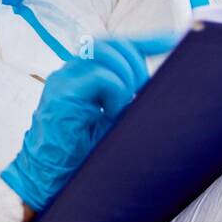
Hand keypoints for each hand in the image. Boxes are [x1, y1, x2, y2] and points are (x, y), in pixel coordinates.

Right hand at [1, 34, 176, 212]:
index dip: (147, 41)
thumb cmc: (81, 154)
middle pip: (114, 43)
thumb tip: (157, 82)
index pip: (117, 45)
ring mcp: (63, 79)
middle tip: (141, 91)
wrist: (48, 182)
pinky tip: (112, 113)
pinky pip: (101, 77)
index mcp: (82, 74)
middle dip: (137, 62)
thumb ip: (128, 95)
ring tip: (125, 103)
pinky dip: (117, 92)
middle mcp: (71, 71)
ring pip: (106, 51)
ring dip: (127, 75)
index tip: (174, 40)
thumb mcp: (113, 118)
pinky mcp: (61, 94)